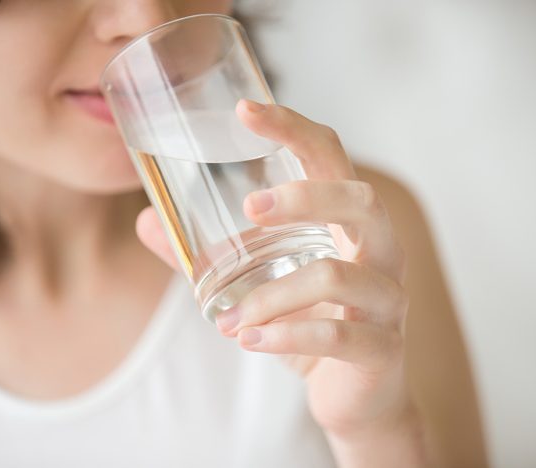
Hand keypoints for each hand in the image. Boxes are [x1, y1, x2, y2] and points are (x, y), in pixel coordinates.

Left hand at [137, 99, 420, 447]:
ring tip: (227, 320)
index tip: (245, 110)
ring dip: (272, 295)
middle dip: (304, 196)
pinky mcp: (383, 348)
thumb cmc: (309, 324)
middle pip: (360, 200)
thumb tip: (147, 220)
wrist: (353, 397)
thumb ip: (206, 254)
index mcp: (348, 224)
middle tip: (249, 209)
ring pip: (338, 275)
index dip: (293, 127)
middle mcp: (379, 251)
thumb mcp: (258, 283)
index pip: (330, 157)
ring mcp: (388, 300)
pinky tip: (249, 340)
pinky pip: (337, 335)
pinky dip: (285, 336)